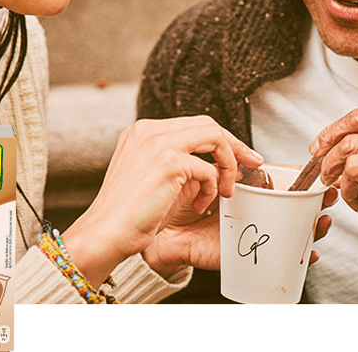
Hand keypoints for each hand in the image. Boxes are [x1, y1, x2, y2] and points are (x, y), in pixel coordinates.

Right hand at [62, 116, 263, 285]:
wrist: (105, 234)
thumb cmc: (128, 214)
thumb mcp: (152, 178)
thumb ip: (177, 163)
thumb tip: (216, 164)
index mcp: (141, 131)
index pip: (192, 124)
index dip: (221, 139)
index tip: (240, 157)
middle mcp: (148, 130)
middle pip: (207, 123)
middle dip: (235, 144)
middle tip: (252, 164)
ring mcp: (157, 143)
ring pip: (213, 136)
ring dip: (227, 164)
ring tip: (226, 189)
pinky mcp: (168, 162)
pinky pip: (208, 168)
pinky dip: (212, 188)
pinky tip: (200, 206)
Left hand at [141, 179, 338, 277]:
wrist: (161, 229)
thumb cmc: (180, 200)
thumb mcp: (204, 177)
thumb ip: (225, 165)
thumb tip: (250, 159)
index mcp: (247, 192)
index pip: (283, 185)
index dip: (304, 182)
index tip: (320, 176)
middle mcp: (255, 213)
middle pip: (296, 209)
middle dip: (318, 204)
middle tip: (330, 197)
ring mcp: (254, 234)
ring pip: (293, 232)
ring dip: (315, 228)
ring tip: (323, 221)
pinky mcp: (248, 254)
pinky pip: (278, 258)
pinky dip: (297, 258)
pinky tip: (309, 253)